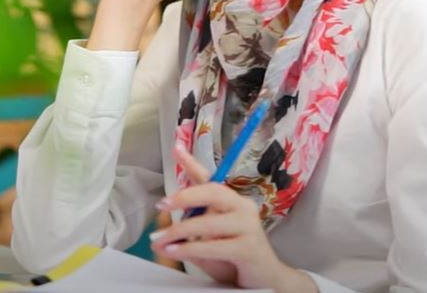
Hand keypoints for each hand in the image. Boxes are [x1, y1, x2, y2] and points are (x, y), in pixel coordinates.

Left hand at [151, 145, 316, 292]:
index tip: (176, 147)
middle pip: (212, 191)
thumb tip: (163, 220)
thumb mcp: (208, 241)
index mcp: (232, 202)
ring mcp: (248, 226)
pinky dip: (190, 248)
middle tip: (163, 203)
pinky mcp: (248, 248)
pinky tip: (176, 250)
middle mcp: (242, 207)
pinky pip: (213, 245)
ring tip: (160, 239)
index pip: (210, 178)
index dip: (192, 162)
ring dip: (179, 231)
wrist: (266, 280)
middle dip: (184, 196)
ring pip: (207, 222)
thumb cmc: (234, 259)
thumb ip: (190, 230)